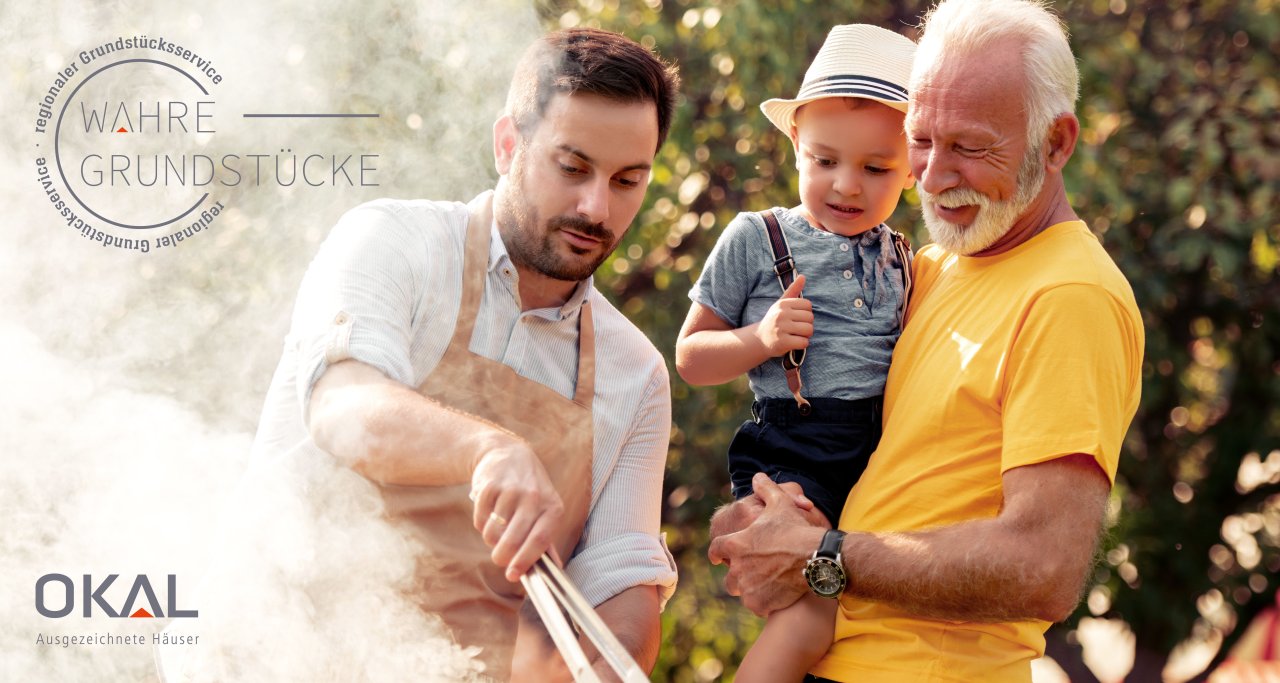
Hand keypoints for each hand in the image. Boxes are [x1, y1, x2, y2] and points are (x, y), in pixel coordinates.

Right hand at [470, 439, 563, 581]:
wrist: (507, 453)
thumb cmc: (530, 490)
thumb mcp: (545, 509)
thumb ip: (547, 540)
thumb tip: (553, 570)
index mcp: (552, 507)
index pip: (540, 540)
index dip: (525, 561)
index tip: (512, 575)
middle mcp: (534, 497)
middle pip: (513, 541)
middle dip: (502, 557)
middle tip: (500, 558)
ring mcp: (510, 490)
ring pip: (492, 533)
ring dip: (491, 539)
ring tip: (497, 528)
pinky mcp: (489, 486)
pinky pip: (480, 520)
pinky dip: (481, 524)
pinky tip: (489, 512)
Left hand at [707, 473, 825, 615]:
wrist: (815, 558)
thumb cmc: (796, 529)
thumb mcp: (781, 503)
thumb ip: (766, 489)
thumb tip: (757, 477)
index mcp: (736, 544)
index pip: (716, 549)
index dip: (716, 552)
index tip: (717, 558)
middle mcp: (737, 568)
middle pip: (729, 577)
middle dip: (737, 575)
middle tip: (750, 573)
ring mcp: (748, 588)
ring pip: (742, 592)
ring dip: (749, 589)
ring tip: (763, 585)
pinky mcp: (760, 604)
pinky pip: (757, 605)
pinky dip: (764, 602)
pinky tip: (775, 596)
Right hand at [754, 275, 812, 356]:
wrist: (759, 339)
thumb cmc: (774, 320)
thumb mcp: (781, 304)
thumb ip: (793, 290)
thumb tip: (803, 276)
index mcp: (783, 304)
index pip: (808, 305)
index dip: (805, 314)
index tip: (796, 318)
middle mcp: (781, 314)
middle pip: (810, 318)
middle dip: (807, 325)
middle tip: (796, 329)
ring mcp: (781, 328)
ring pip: (809, 330)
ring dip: (805, 335)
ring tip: (796, 335)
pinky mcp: (782, 342)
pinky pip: (804, 342)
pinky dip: (802, 344)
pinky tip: (794, 343)